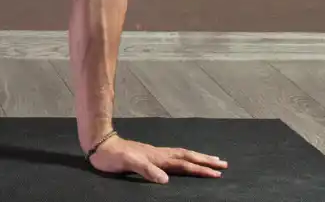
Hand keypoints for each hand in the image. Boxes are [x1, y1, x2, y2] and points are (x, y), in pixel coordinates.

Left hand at [89, 135, 227, 183]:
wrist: (100, 145)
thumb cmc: (113, 156)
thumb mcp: (128, 163)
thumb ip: (146, 170)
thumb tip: (165, 179)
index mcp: (158, 158)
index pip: (184, 164)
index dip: (200, 169)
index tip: (216, 174)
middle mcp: (159, 154)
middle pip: (188, 157)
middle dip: (206, 161)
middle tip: (224, 164)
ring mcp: (155, 154)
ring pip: (182, 155)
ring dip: (198, 158)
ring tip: (211, 160)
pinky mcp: (150, 155)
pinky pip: (174, 156)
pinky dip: (185, 158)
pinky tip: (185, 160)